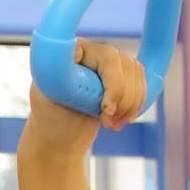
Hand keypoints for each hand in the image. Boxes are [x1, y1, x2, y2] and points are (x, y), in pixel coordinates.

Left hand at [25, 41, 147, 163]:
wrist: (59, 137)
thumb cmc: (50, 120)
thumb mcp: (48, 100)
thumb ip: (61, 82)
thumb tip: (76, 64)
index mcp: (72, 51)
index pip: (106, 57)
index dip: (114, 84)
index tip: (107, 110)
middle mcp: (92, 51)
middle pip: (125, 65)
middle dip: (123, 98)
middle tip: (109, 122)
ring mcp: (107, 64)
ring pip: (136, 73)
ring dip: (131, 103)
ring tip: (114, 125)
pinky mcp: (120, 78)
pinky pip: (141, 82)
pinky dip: (137, 103)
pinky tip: (123, 119)